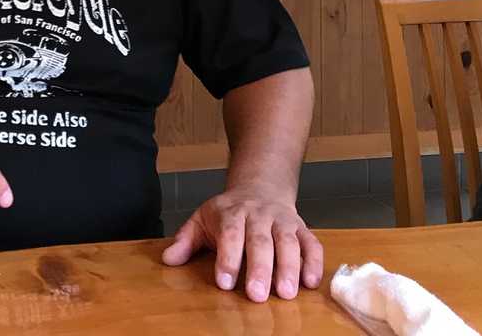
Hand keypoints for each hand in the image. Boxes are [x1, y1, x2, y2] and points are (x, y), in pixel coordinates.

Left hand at [161, 186, 323, 301]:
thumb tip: (168, 259)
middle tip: (257, 295)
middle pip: (260, 241)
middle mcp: (259, 216)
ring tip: (285, 293)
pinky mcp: (302, 229)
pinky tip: (311, 282)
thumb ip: (186, 240)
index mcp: (232, 213)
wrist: (260, 187)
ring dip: (289, 267)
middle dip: (259, 268)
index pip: (229, 234)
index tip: (223, 281)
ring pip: (287, 242)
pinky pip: (312, 243)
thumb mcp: (202, 219)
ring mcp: (282, 222)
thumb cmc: (229, 212)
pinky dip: (314, 262)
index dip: (227, 257)